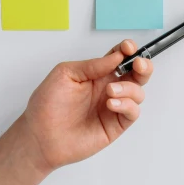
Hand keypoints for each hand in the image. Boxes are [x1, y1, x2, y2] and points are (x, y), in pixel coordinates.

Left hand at [14, 40, 152, 174]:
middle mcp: (108, 89)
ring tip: (110, 91)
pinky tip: (111, 104)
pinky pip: (133, 112)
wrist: (40, 136)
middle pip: (137, 74)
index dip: (127, 50)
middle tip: (138, 64)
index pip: (120, 57)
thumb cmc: (47, 105)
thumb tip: (116, 57)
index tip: (127, 47)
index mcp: (97, 74)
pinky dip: (127, 105)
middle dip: (143, 66)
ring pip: (138, 92)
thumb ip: (92, 65)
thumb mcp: (65, 74)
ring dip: (129, 88)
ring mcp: (113, 107)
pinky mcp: (115, 125)